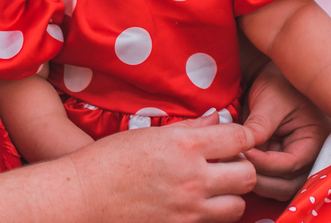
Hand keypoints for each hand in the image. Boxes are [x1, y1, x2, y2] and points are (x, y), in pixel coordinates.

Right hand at [69, 116, 257, 222]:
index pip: (239, 138)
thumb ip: (189, 128)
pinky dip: (213, 214)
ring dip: (232, 196)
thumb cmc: (109, 159)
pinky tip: (197, 203)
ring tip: (215, 187)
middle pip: (247, 175)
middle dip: (243, 167)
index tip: (243, 138)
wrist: (83, 197)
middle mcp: (193, 178)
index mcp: (185, 146)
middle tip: (228, 164)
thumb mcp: (150, 134)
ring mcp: (188, 209)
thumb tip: (217, 117)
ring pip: (238, 206)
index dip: (247, 136)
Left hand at [240, 62, 330, 200]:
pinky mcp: (279, 163)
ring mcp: (294, 162)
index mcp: (315, 140)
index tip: (244, 154)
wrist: (271, 76)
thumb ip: (259, 127)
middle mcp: (309, 156)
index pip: (292, 164)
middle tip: (235, 166)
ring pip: (278, 188)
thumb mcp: (269, 102)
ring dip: (256, 183)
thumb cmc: (277, 83)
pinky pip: (269, 181)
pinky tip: (235, 166)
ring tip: (233, 166)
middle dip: (261, 180)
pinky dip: (253, 177)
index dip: (266, 164)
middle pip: (288, 185)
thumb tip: (245, 151)